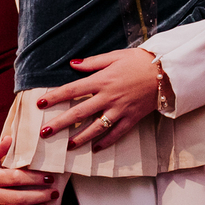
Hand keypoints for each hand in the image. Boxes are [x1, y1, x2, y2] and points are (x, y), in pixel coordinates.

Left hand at [35, 49, 159, 150]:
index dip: (54, 97)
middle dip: (60, 123)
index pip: (72, 90)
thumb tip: (72, 64)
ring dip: (80, 137)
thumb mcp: (113, 56)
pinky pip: (117, 133)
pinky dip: (106, 142)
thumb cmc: (138, 61)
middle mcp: (108, 97)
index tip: (40, 104)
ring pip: (96, 127)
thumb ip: (91, 63)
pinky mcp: (132, 118)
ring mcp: (120, 110)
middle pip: (79, 112)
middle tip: (45, 132)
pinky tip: (95, 148)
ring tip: (67, 146)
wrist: (165, 72)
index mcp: (101, 80)